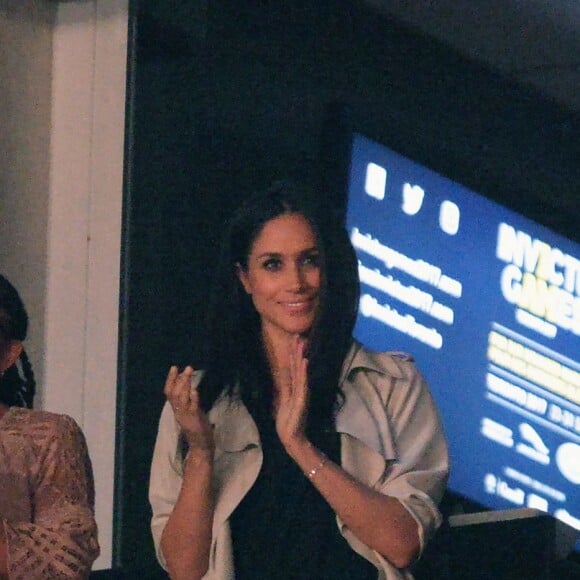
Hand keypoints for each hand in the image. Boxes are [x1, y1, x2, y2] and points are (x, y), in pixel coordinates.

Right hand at [164, 366, 213, 452]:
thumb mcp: (191, 410)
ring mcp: (186, 416)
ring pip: (180, 399)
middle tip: (186, 368)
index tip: (174, 367)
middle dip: (178, 380)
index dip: (170, 380)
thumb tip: (188, 382)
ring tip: (188, 375)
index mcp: (177, 409)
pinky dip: (193, 399)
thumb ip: (188, 398)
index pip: (169, 392)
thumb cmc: (197, 427)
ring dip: (185, 386)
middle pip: (173, 394)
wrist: (201, 446)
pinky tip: (195, 391)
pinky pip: (192, 409)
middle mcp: (179, 412)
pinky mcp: (194, 421)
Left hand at [275, 335, 309, 452]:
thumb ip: (286, 388)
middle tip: (298, 335)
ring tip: (301, 343)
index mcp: (294, 387)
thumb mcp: (284, 400)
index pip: (293, 367)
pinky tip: (305, 362)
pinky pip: (302, 383)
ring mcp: (301, 393)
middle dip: (297, 350)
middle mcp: (299, 388)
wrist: (292, 438)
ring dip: (300, 356)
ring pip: (301, 371)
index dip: (293, 353)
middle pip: (298, 366)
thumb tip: (284, 375)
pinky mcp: (302, 400)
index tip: (294, 339)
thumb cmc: (288, 421)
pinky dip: (304, 372)